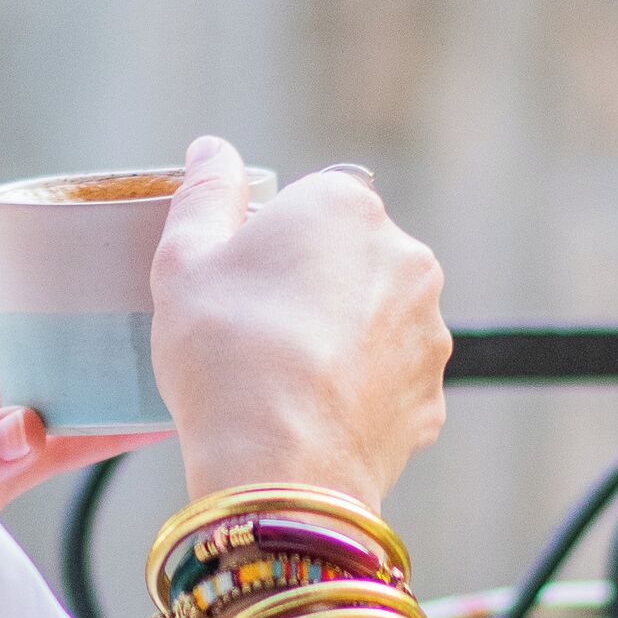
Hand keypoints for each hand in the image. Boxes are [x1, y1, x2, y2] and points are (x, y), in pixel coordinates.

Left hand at [0, 254, 152, 510]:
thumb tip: (29, 427)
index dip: (25, 248)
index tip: (82, 221)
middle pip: (30, 322)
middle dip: (82, 299)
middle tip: (147, 274)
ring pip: (57, 379)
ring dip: (105, 363)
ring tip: (168, 337)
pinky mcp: (4, 473)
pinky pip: (66, 444)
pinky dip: (108, 432)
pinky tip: (156, 418)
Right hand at [150, 141, 448, 513]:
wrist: (278, 466)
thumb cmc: (225, 351)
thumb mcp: (185, 259)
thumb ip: (204, 193)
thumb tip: (212, 151)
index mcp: (347, 206)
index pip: (312, 203)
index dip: (272, 242)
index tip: (241, 284)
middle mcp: (407, 256)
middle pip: (351, 259)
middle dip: (315, 287)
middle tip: (257, 334)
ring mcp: (429, 330)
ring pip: (376, 321)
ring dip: (343, 339)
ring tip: (287, 382)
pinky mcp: (432, 396)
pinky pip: (388, 381)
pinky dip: (359, 393)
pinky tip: (314, 416)